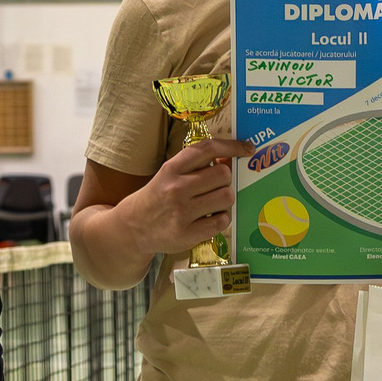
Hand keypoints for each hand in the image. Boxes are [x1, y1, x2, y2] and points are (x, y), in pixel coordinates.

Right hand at [124, 137, 253, 259]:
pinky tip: (211, 218)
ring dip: (225, 200)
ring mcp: (182, 212)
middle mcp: (176, 188)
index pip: (208, 149)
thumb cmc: (157, 197)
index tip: (248, 148)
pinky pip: (222, 221)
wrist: (133, 227)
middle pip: (223, 175)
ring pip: (226, 197)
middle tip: (214, 187)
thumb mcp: (168, 174)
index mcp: (171, 168)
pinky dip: (222, 219)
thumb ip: (194, 166)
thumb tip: (228, 160)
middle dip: (225, 180)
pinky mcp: (187, 234)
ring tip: (212, 204)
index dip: (232, 146)